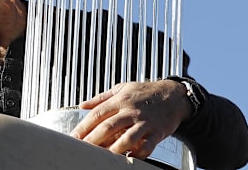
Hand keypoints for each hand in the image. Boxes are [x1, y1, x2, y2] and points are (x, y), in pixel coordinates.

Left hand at [70, 80, 191, 158]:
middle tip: (82, 149)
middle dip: (93, 140)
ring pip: (127, 138)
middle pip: (108, 127)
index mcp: (120, 100)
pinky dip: (136, 154)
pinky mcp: (157, 133)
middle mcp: (131, 111)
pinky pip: (146, 146)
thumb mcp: (121, 89)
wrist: (173, 95)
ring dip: (113, 149)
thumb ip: (101, 98)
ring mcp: (144, 122)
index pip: (97, 114)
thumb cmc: (145, 92)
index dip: (84, 126)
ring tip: (103, 157)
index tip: (74, 136)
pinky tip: (127, 158)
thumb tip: (82, 105)